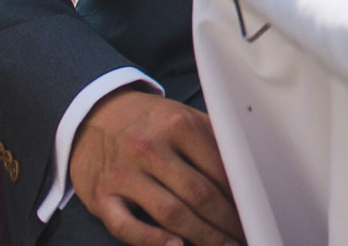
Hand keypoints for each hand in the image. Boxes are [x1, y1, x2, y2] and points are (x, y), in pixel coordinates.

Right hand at [70, 89, 242, 245]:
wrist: (93, 115)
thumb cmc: (148, 121)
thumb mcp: (182, 116)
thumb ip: (213, 138)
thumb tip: (248, 168)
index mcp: (177, 124)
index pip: (219, 168)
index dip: (241, 194)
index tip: (254, 211)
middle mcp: (150, 148)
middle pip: (199, 194)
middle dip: (226, 221)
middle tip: (244, 235)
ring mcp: (123, 174)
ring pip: (170, 212)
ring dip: (201, 235)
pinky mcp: (100, 195)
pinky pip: (126, 226)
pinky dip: (151, 240)